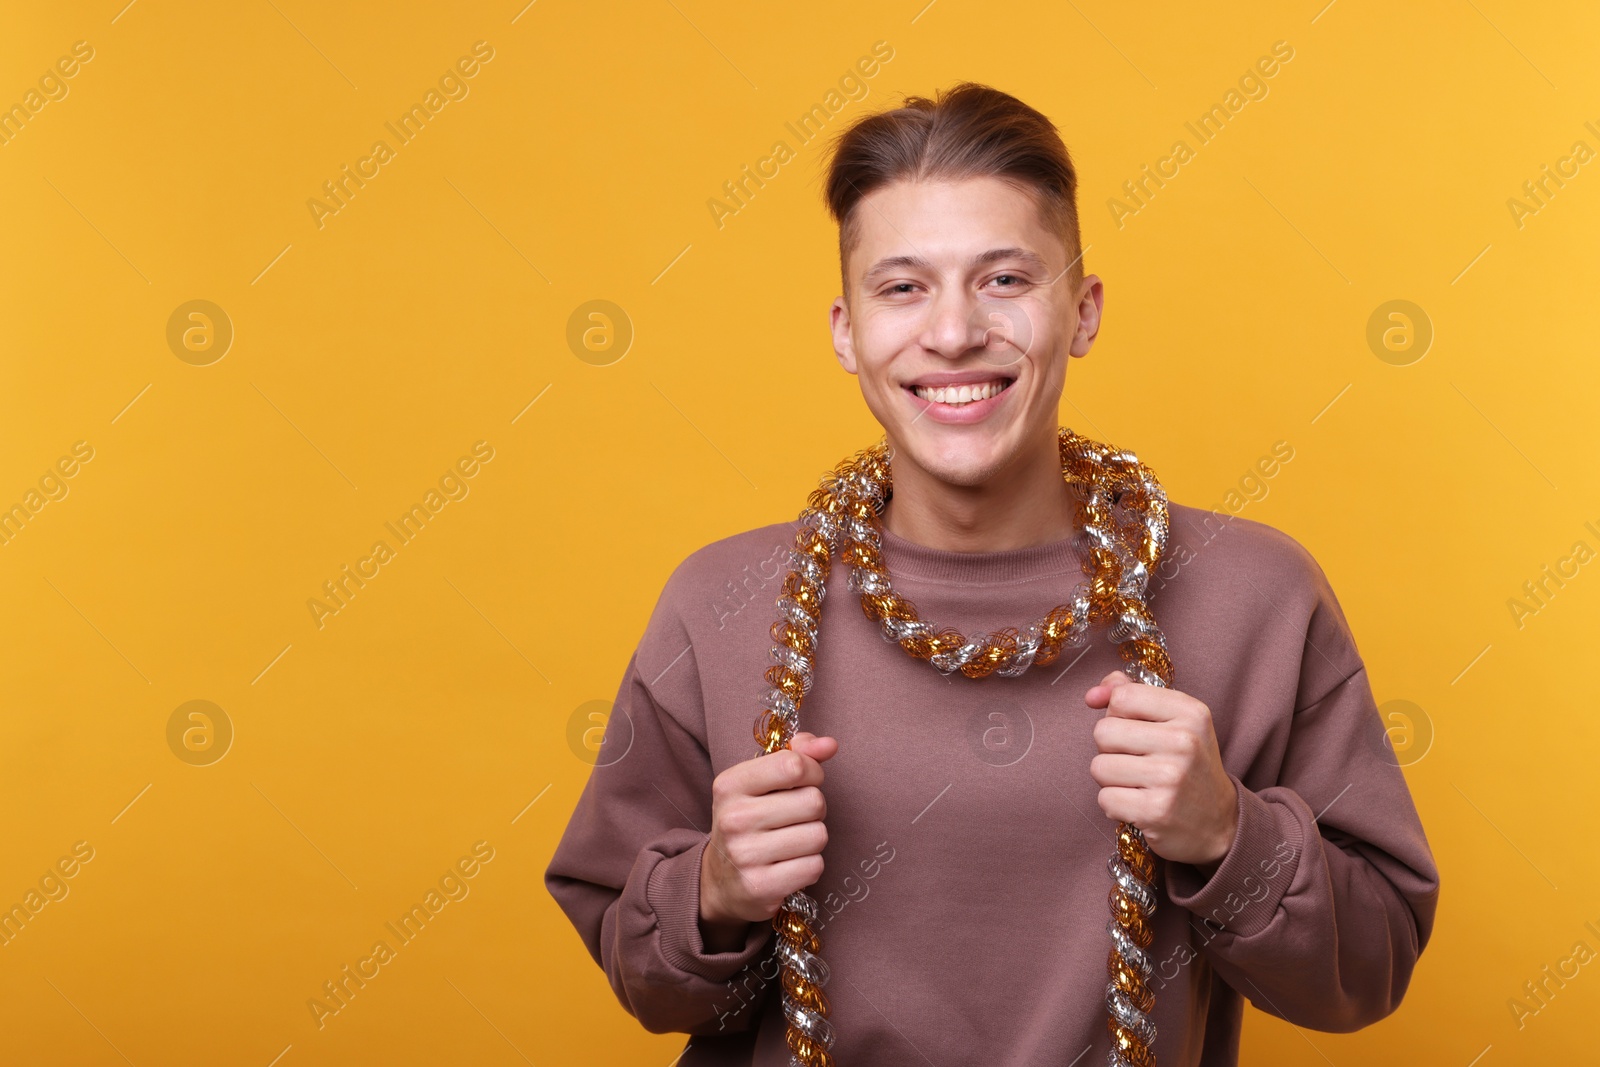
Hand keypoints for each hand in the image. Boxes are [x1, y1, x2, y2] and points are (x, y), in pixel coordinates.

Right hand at [699, 731, 837, 950]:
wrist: (719, 881)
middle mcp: (734, 818)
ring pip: (818, 835)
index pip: (793, 765)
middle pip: (813, 801)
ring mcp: (745, 855)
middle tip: (794, 818)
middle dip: (813, 809)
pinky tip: (789, 865)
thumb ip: (796, 755)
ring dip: (812, 839)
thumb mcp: (759, 783)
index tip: (804, 782)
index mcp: (730, 784)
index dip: (812, 772)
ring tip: (790, 843)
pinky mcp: (761, 887)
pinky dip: (809, 866)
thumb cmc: (748, 822)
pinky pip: (814, 866)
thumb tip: (829, 744)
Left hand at [1087, 670, 1238, 866]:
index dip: (1117, 714)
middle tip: (1138, 761)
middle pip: (1103, 731)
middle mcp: (1184, 741)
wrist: (1219, 824)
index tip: (1135, 729)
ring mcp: (1171, 777)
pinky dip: (1114, 804)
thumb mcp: (1174, 721)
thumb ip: (1131, 695)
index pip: (1122, 696)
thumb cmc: (1187, 766)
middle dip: (1110, 749)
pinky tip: (1138, 805)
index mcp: (1190, 712)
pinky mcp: (1156, 811)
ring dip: (1111, 779)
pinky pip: (1105, 798)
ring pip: (1099, 767)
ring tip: (1139, 784)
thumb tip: (1092, 695)